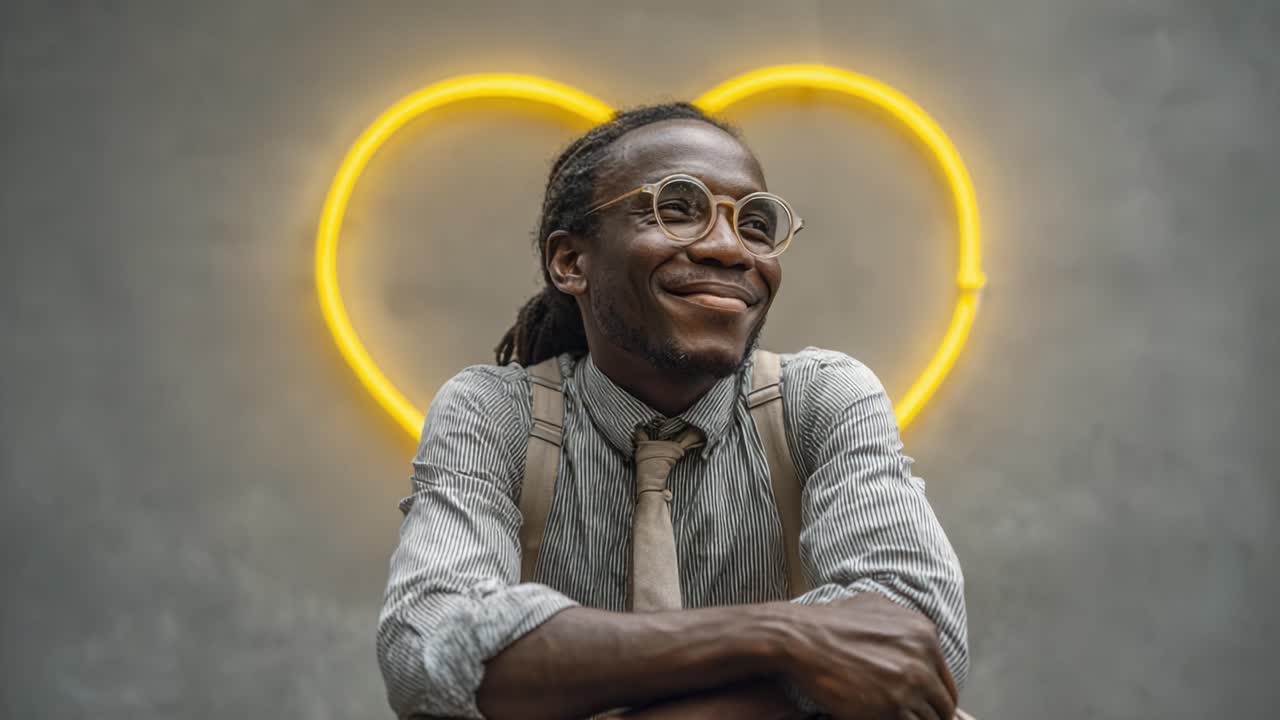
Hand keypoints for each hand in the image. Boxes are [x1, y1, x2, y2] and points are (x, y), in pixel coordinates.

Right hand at [782, 593, 957, 719]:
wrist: (801, 638)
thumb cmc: (830, 622)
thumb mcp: (874, 605)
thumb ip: (903, 622)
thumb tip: (917, 640)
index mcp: (925, 634)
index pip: (946, 681)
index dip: (932, 696)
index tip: (918, 704)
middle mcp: (923, 658)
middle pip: (944, 705)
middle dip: (926, 713)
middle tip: (903, 713)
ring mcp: (910, 684)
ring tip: (887, 715)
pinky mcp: (893, 707)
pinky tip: (876, 718)